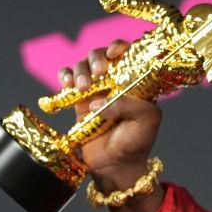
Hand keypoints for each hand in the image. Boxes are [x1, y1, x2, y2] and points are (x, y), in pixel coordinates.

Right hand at [59, 39, 164, 211]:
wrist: (116, 164)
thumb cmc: (136, 142)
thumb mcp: (146, 121)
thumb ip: (128, 105)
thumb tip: (98, 101)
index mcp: (136, 82)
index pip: (129, 54)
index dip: (120, 46)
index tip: (114, 52)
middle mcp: (116, 81)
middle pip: (102, 55)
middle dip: (97, 58)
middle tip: (100, 73)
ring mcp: (96, 89)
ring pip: (83, 64)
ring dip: (80, 70)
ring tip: (82, 88)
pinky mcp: (79, 99)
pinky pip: (67, 78)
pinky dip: (65, 75)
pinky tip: (67, 84)